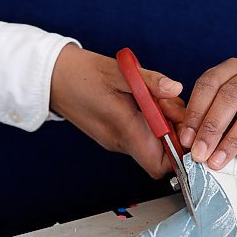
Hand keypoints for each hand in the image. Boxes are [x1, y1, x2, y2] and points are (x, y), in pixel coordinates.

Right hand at [50, 44, 182, 178]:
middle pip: (161, 156)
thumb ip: (150, 81)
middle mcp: (121, 142)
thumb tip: (176, 89)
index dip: (179, 154)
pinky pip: (142, 136)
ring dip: (164, 125)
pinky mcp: (114, 134)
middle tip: (170, 105)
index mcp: (124, 130)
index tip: (185, 128)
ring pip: (153, 145)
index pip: (160, 165)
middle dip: (176, 134)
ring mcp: (117, 140)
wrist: (51, 78)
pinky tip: (147, 101)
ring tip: (157, 98)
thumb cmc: (81, 74)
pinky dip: (152, 122)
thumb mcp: (120, 71)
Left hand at [179, 58, 236, 169]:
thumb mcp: (226, 116)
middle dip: (212, 127)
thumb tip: (187, 140)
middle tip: (200, 154)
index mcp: (235, 69)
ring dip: (232, 139)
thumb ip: (206, 121)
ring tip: (219, 161)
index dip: (195, 111)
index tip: (186, 139)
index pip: (210, 83)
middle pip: (231, 95)